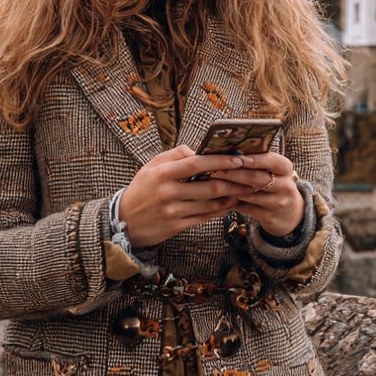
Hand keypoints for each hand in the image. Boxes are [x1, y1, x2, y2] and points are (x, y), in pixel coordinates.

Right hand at [118, 145, 254, 245]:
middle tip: (252, 177)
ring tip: (246, 190)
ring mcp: (173, 211)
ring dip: (231, 197)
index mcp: (162, 173)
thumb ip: (175, 155)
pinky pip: (205, 217)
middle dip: (235, 182)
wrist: (123, 222)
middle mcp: (169, 192)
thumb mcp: (151, 167)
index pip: (197, 164)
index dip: (220, 161)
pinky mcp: (177, 226)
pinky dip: (220, 210)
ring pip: (211, 204)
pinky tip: (231, 204)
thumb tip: (199, 149)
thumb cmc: (141, 189)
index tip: (239, 160)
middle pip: (210, 187)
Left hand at [207, 151, 301, 236]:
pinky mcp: (269, 217)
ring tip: (213, 183)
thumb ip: (256, 163)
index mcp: (285, 169)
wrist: (290, 215)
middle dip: (234, 173)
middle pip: (257, 178)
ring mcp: (279, 203)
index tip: (234, 157)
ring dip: (230, 188)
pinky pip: (246, 209)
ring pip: (249, 195)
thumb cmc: (274, 186)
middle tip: (215, 170)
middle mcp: (286, 185)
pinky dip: (232, 203)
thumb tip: (227, 153)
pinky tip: (219, 198)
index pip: (271, 160)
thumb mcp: (273, 173)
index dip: (252, 159)